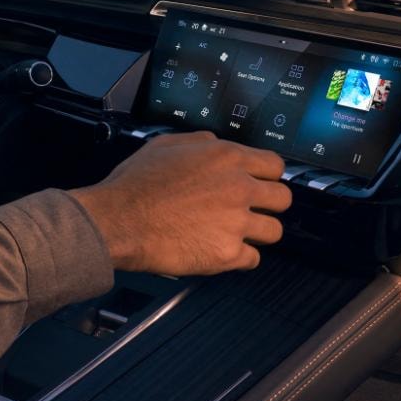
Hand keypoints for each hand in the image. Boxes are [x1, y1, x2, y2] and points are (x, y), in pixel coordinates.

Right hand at [69, 131, 290, 274]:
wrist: (117, 222)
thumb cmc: (134, 185)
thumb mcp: (165, 145)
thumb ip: (200, 141)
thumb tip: (216, 143)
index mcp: (226, 158)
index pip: (275, 165)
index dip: (268, 175)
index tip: (262, 183)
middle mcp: (238, 188)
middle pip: (283, 199)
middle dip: (269, 205)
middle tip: (253, 210)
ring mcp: (236, 223)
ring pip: (274, 232)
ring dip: (258, 233)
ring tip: (237, 233)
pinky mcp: (227, 254)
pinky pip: (252, 259)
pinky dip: (240, 258)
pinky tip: (223, 250)